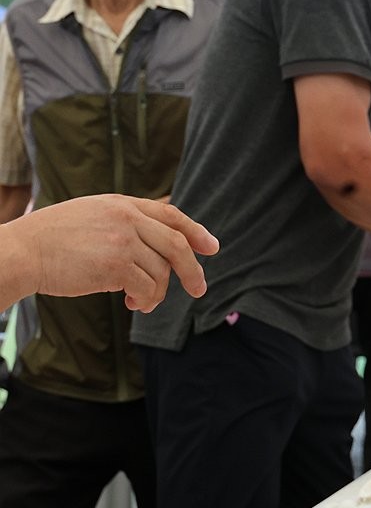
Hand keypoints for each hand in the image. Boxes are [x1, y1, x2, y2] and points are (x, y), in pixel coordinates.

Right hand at [0, 195, 218, 311]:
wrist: (22, 252)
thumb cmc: (53, 240)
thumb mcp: (92, 215)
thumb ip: (124, 221)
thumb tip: (160, 243)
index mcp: (121, 204)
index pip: (170, 214)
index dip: (195, 232)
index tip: (212, 247)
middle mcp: (126, 218)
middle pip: (177, 245)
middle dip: (192, 271)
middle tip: (199, 289)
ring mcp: (123, 241)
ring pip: (161, 272)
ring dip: (156, 293)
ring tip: (141, 301)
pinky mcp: (116, 265)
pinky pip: (148, 288)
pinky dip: (145, 300)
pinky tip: (133, 303)